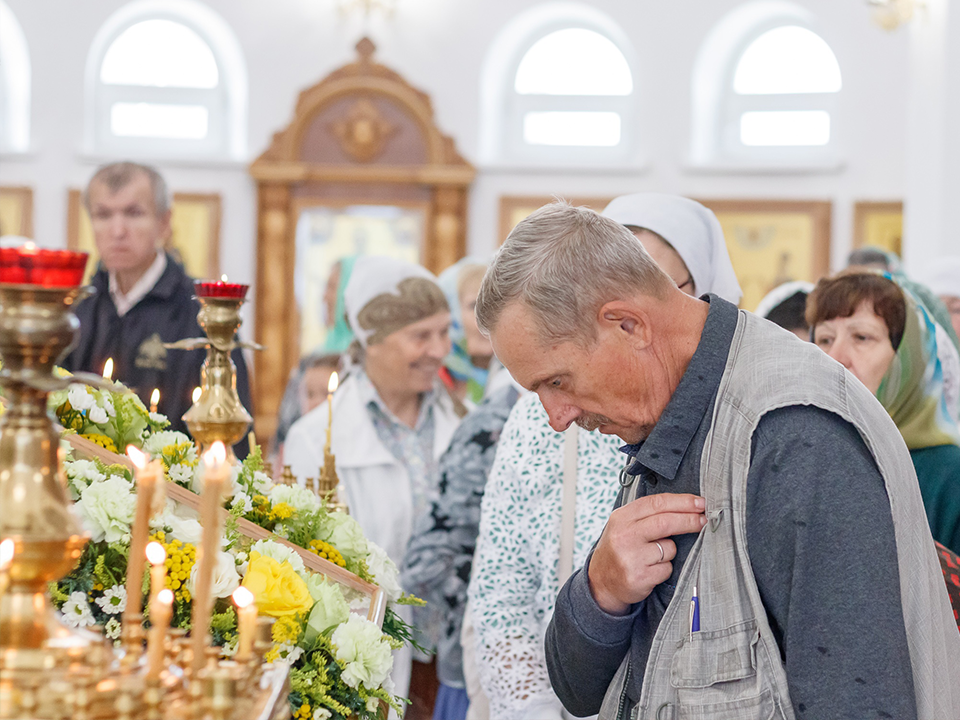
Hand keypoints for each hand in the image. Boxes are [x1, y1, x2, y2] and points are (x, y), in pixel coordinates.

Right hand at [587, 493, 705, 614]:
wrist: (601, 581)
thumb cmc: (620, 548)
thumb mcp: (625, 525)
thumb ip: (648, 515)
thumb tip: (687, 506)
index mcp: (621, 517)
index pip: (656, 503)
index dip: (682, 501)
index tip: (699, 502)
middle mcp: (624, 535)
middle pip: (665, 522)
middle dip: (690, 520)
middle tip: (704, 520)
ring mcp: (630, 557)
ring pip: (669, 548)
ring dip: (671, 551)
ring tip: (654, 555)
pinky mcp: (638, 577)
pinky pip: (667, 568)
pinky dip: (665, 569)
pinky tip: (651, 569)